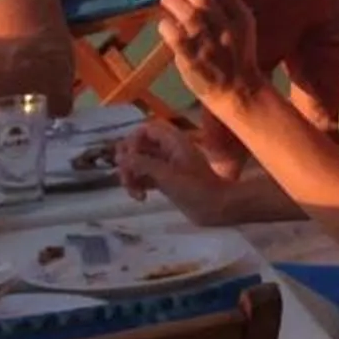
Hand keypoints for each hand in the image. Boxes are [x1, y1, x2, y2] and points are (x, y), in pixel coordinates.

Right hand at [115, 120, 260, 225]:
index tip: (129, 160)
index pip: (145, 130)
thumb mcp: (166, 175)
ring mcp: (167, 165)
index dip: (132, 141)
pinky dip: (139, 185)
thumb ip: (142, 163)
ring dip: (131, 177)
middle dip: (128, 163)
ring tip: (136, 194)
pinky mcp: (166, 180)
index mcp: (174, 141)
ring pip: (139, 164)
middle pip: (138, 147)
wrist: (218, 208)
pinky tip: (141, 197)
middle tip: (128, 180)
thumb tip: (120, 156)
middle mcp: (169, 150)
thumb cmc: (196, 189)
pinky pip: (144, 177)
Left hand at [155, 0, 263, 113]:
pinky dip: (166, 25)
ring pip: (188, 14)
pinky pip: (175, 36)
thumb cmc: (236, 57)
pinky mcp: (193, 59)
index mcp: (242, 18)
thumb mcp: (241, 29)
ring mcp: (210, 45)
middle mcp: (228, 29)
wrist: (238, 91)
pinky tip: (164, 24)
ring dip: (173, 1)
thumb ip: (225, 10)